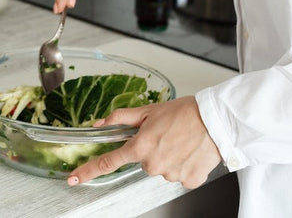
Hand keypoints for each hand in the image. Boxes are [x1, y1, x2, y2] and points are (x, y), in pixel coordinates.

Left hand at [68, 97, 220, 188]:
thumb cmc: (185, 113)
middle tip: (166, 135)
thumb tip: (100, 123)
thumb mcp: (148, 110)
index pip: (107, 162)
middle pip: (143, 161)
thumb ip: (120, 118)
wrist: (216, 120)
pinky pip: (179, 175)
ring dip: (169, 156)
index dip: (88, 170)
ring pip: (162, 168)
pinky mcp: (188, 181)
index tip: (75, 178)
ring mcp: (170, 174)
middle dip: (151, 149)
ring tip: (182, 141)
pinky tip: (191, 152)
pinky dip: (184, 165)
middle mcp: (153, 164)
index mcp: (140, 146)